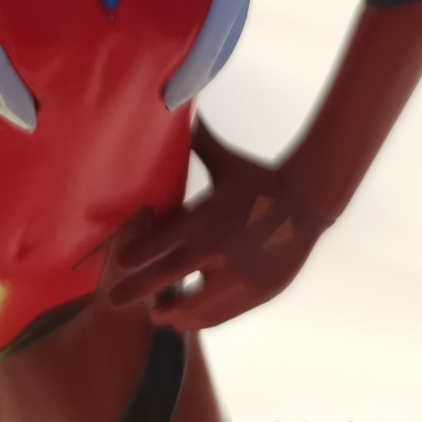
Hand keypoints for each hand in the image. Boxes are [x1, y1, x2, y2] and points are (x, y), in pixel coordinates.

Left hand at [107, 120, 329, 330]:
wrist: (307, 202)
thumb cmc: (258, 178)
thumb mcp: (224, 161)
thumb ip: (195, 142)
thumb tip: (174, 102)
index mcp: (204, 222)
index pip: (155, 248)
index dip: (131, 261)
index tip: (117, 264)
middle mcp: (217, 254)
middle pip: (164, 285)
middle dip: (135, 294)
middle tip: (113, 300)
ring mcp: (238, 280)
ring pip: (192, 311)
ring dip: (172, 314)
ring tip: (158, 313)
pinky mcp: (257, 296)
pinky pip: (220, 316)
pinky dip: (202, 318)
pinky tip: (190, 317)